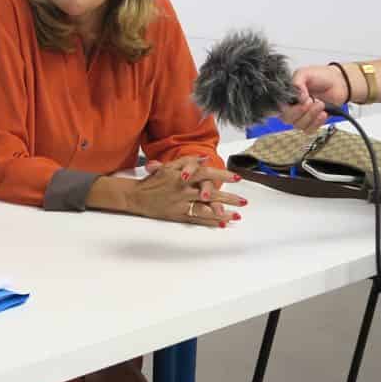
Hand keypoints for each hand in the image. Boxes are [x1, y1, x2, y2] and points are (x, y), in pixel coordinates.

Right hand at [123, 160, 246, 226]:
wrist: (136, 196)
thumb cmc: (153, 180)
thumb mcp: (169, 166)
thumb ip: (187, 161)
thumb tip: (205, 158)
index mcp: (182, 176)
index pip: (206, 174)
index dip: (222, 176)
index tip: (238, 178)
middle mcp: (183, 190)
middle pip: (210, 193)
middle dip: (228, 197)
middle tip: (244, 201)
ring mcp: (180, 204)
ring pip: (205, 208)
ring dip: (222, 212)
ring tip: (237, 215)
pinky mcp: (177, 215)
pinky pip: (196, 219)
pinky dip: (209, 221)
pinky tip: (222, 223)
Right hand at [280, 64, 348, 130]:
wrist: (337, 82)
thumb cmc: (320, 76)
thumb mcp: (304, 74)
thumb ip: (297, 83)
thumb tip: (299, 98)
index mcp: (286, 96)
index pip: (278, 107)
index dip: (286, 107)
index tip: (299, 101)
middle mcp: (292, 107)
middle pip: (287, 118)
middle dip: (299, 111)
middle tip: (310, 101)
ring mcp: (302, 116)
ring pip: (299, 125)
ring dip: (311, 116)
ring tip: (321, 104)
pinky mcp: (313, 122)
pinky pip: (309, 130)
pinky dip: (316, 123)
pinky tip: (323, 113)